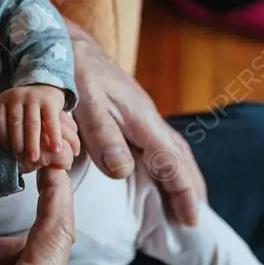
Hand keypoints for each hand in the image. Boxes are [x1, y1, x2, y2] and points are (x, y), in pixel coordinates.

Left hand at [0, 85, 69, 166]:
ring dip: (33, 143)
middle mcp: (17, 97)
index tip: (6, 153)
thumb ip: (4, 126)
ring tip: (34, 159)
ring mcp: (34, 97)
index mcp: (3, 100)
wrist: (45, 88)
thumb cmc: (24, 108)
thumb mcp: (10, 111)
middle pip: (15, 124)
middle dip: (18, 144)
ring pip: (32, 124)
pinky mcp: (50, 101)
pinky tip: (55, 149)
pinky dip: (54, 136)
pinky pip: (51, 121)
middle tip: (20, 160)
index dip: (1, 139)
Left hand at [67, 20, 206, 225]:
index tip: (191, 219)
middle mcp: (147, 118)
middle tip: (195, 219)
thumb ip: (102, 136)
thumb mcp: (85, 104)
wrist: (68, 45)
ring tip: (187, 200)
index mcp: (140, 119)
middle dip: (189, 187)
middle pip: (179, 156)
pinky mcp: (131, 113)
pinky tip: (162, 171)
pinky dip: (167, 162)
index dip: (181, 190)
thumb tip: (122, 172)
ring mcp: (141, 114)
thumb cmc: (74, 74)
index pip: (169, 161)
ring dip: (183, 175)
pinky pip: (158, 143)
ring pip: (171, 149)